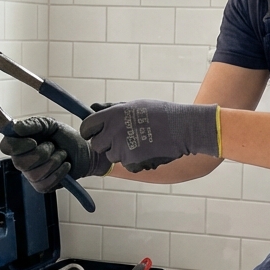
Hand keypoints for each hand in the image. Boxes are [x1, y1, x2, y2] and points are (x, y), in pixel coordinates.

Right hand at [0, 117, 110, 193]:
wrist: (84, 152)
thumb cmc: (65, 137)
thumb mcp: (50, 125)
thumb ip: (32, 124)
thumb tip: (14, 127)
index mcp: (19, 143)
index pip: (5, 146)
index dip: (18, 146)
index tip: (34, 141)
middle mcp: (21, 160)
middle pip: (19, 162)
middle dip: (42, 153)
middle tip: (53, 146)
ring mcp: (30, 175)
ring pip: (34, 173)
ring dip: (53, 161)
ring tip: (61, 155)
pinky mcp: (41, 186)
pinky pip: (45, 183)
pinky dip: (59, 172)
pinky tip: (65, 165)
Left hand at [79, 99, 220, 171]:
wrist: (182, 128)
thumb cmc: (160, 113)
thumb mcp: (134, 105)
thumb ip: (111, 109)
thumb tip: (93, 108)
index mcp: (113, 114)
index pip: (86, 127)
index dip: (89, 132)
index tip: (94, 133)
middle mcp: (114, 131)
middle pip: (96, 145)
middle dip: (105, 144)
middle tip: (120, 139)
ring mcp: (122, 147)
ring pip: (111, 156)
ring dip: (121, 152)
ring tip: (139, 142)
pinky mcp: (132, 161)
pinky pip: (126, 165)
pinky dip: (134, 161)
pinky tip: (146, 150)